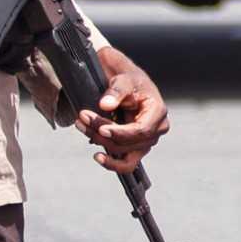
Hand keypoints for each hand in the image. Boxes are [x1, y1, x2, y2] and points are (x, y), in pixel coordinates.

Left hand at [76, 47, 169, 172]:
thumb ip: (116, 91)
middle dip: (103, 133)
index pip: (141, 130)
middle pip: (130, 143)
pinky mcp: (136, 147)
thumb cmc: (128, 79)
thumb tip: (105, 105)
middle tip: (82, 118)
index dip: (120, 132)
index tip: (101, 128)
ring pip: (125, 154)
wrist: (124, 81)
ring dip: (102, 143)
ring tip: (83, 129)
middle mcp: (156, 128)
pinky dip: (112, 162)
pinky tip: (98, 156)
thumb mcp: (123, 79)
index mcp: (158, 111)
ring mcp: (147, 140)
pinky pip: (126, 162)